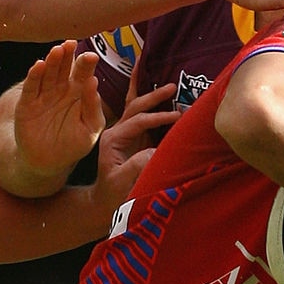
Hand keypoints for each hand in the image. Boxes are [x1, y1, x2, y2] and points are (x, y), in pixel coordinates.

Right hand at [13, 40, 105, 176]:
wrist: (48, 163)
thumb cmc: (73, 144)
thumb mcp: (90, 128)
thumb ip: (93, 106)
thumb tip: (94, 82)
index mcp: (78, 92)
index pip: (83, 74)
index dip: (86, 64)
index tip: (91, 56)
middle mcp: (60, 89)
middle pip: (64, 68)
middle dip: (68, 56)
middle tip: (71, 44)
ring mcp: (43, 95)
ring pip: (47, 73)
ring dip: (52, 61)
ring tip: (58, 50)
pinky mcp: (27, 105)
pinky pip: (31, 88)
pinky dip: (34, 76)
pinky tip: (39, 65)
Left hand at [91, 82, 180, 212]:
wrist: (106, 202)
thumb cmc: (113, 194)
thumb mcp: (122, 181)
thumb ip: (137, 165)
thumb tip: (158, 150)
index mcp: (112, 139)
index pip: (137, 121)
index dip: (158, 117)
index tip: (178, 116)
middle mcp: (117, 131)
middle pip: (135, 106)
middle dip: (154, 96)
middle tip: (172, 87)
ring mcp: (126, 132)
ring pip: (137, 105)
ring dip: (150, 92)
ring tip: (166, 80)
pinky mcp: (136, 137)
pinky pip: (142, 114)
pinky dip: (149, 100)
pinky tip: (155, 88)